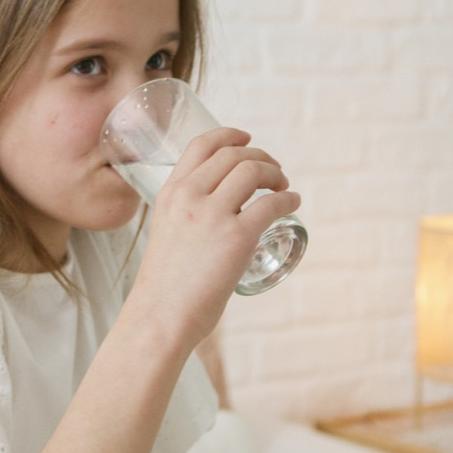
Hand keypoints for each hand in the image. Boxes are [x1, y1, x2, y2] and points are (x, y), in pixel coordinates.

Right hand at [135, 128, 298, 342]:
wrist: (160, 317)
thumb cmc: (164, 288)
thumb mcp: (165, 235)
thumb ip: (185, 220)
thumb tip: (213, 223)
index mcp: (170, 194)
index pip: (201, 145)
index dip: (230, 135)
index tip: (247, 139)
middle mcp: (190, 196)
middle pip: (234, 155)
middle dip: (260, 157)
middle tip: (273, 172)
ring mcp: (213, 215)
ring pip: (253, 171)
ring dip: (276, 173)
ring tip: (283, 187)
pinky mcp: (237, 237)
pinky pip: (271, 204)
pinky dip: (288, 198)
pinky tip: (292, 203)